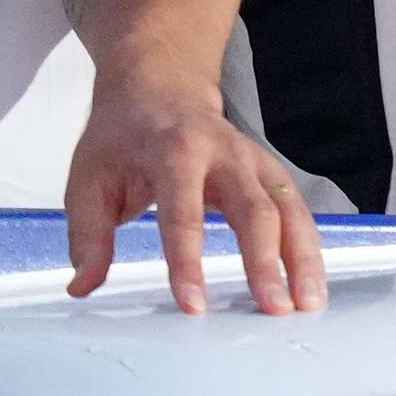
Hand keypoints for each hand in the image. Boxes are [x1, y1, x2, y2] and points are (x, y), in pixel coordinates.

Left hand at [62, 82, 325, 315]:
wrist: (161, 86)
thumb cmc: (123, 138)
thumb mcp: (88, 179)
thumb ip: (88, 235)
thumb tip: (84, 286)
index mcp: (175, 152)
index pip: (184, 215)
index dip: (188, 262)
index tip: (193, 305)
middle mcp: (226, 154)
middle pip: (256, 211)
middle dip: (267, 262)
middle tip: (275, 308)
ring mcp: (256, 161)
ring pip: (290, 209)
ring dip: (304, 258)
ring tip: (309, 303)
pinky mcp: (271, 172)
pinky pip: (297, 209)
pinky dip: (309, 245)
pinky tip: (312, 280)